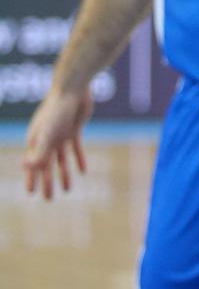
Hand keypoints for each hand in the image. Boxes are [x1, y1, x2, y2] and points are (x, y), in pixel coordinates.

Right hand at [22, 85, 92, 199]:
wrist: (73, 89)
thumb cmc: (57, 111)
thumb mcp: (48, 133)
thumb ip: (39, 151)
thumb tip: (26, 166)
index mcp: (36, 140)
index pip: (32, 164)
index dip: (32, 178)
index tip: (31, 194)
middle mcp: (46, 139)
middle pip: (46, 165)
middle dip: (47, 182)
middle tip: (49, 199)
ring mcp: (60, 134)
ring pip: (61, 159)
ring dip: (64, 174)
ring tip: (67, 190)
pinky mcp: (74, 129)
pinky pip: (76, 148)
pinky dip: (78, 159)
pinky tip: (83, 171)